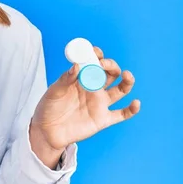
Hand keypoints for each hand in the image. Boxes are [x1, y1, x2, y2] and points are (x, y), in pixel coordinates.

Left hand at [30, 46, 140, 167]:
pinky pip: (122, 114)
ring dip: (127, 81)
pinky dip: (132, 109)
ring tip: (127, 75)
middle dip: (111, 66)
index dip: (97, 55)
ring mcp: (100, 103)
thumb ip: (65, 79)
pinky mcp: (103, 119)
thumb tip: (77, 65)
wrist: (47, 131)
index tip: (95, 52)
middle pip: (110, 73)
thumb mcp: (54, 91)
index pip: (94, 62)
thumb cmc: (48, 107)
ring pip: (121, 90)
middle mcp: (94, 88)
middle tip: (104, 64)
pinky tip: (135, 103)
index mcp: (81, 78)